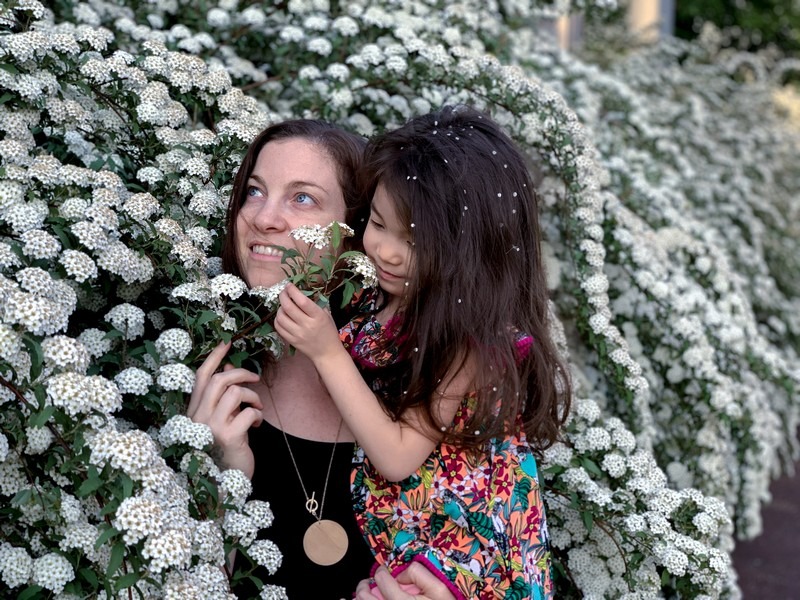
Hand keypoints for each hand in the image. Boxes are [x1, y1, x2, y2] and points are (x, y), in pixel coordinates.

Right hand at [186, 341, 262, 477]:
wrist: (225, 483)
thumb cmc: (224, 448)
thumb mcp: (220, 419)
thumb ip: (222, 397)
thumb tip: (227, 367)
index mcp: (193, 412)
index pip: (201, 377)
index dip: (214, 357)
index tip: (227, 342)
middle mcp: (197, 418)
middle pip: (220, 380)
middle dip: (241, 373)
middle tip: (256, 378)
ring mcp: (211, 427)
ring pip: (235, 392)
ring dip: (252, 396)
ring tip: (257, 407)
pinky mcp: (229, 436)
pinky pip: (248, 412)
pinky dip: (257, 415)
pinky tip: (256, 425)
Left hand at [274, 283, 341, 360]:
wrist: (327, 353)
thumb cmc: (329, 332)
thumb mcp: (327, 315)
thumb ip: (316, 303)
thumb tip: (302, 291)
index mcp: (318, 317)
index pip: (302, 301)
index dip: (293, 291)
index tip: (289, 285)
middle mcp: (307, 325)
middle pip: (288, 307)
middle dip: (283, 296)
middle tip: (283, 292)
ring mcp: (298, 334)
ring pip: (281, 317)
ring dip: (279, 308)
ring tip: (283, 306)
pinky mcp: (292, 341)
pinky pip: (279, 328)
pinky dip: (278, 319)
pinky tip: (282, 317)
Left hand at [355, 565, 456, 599]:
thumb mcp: (439, 589)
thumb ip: (419, 574)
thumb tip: (400, 575)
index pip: (382, 580)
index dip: (381, 572)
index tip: (383, 571)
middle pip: (364, 597)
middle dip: (363, 586)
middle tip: (367, 582)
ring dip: (359, 599)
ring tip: (363, 595)